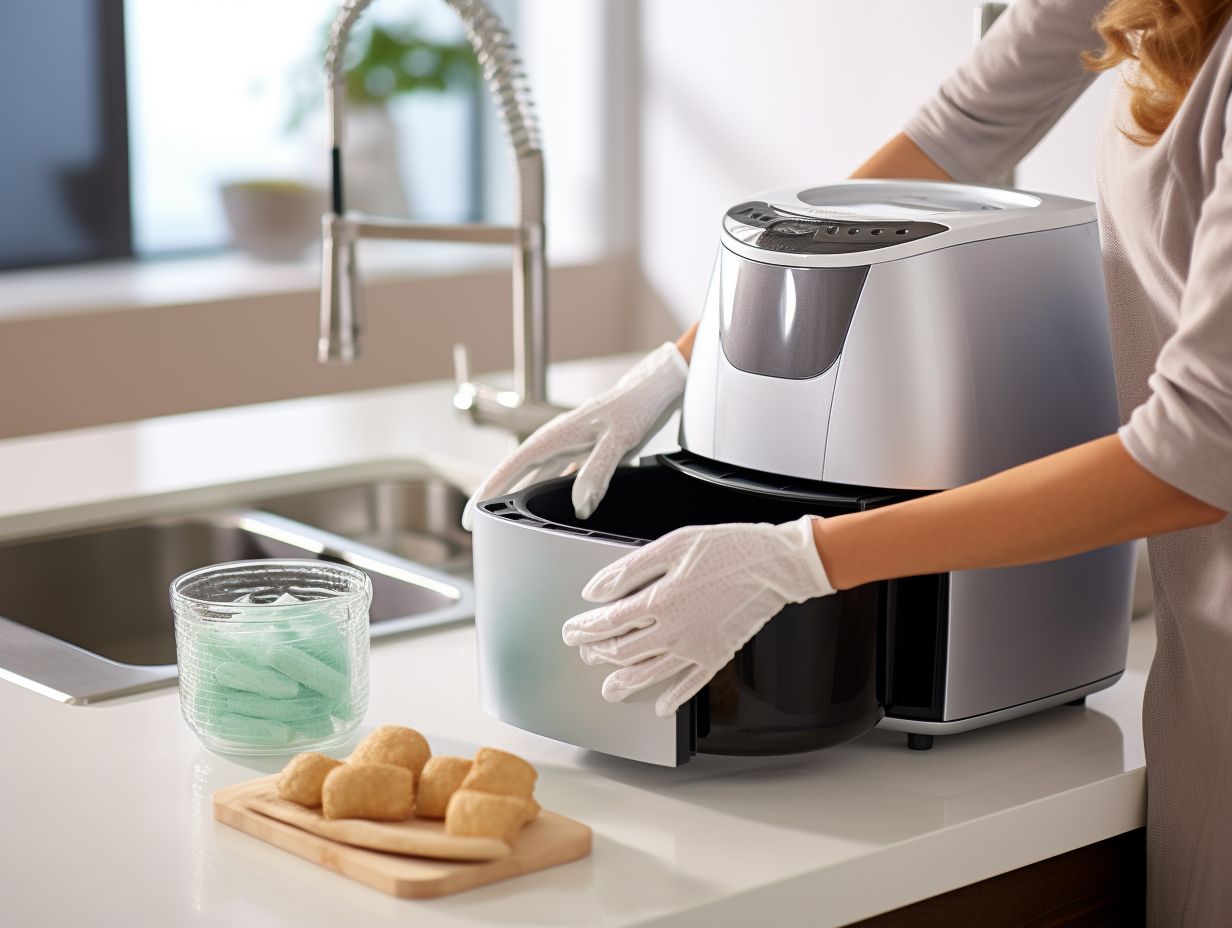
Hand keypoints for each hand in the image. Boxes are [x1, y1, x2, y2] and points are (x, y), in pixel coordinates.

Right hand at [461, 342, 687, 529]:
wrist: (649, 392)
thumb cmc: (633, 409)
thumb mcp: (619, 440)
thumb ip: (597, 472)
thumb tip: (579, 509)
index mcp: (554, 437)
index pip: (511, 468)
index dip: (488, 493)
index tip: (471, 518)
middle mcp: (553, 443)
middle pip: (515, 476)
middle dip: (493, 501)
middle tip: (477, 531)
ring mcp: (565, 450)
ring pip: (532, 480)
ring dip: (517, 500)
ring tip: (503, 526)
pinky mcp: (580, 455)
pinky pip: (554, 480)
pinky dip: (544, 497)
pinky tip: (543, 514)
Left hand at [561, 516, 834, 716]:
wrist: (776, 563)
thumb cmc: (728, 547)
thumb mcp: (673, 545)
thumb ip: (630, 569)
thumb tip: (595, 590)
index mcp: (660, 600)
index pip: (609, 622)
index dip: (584, 628)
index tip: (571, 630)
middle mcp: (674, 631)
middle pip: (624, 651)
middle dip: (598, 652)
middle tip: (586, 651)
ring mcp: (696, 648)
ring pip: (650, 673)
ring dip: (625, 682)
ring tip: (609, 688)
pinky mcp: (717, 656)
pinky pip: (690, 685)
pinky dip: (672, 698)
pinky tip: (661, 706)